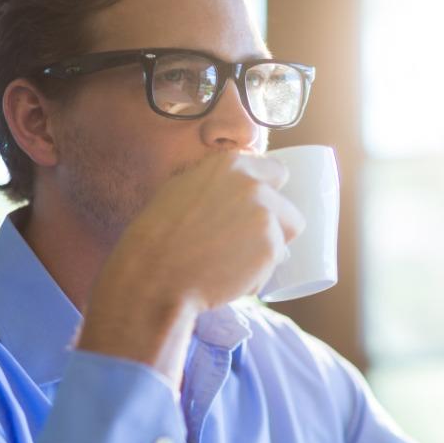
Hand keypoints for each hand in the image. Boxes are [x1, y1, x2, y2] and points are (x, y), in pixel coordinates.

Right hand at [78, 151, 303, 379]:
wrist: (155, 274)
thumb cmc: (159, 236)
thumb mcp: (182, 189)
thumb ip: (217, 184)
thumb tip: (243, 188)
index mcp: (230, 164)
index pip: (276, 171)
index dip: (270, 193)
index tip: (259, 210)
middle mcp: (253, 185)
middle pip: (287, 208)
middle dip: (274, 227)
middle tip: (243, 245)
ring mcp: (265, 216)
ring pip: (286, 237)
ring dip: (269, 250)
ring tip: (233, 263)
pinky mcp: (271, 248)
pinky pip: (275, 264)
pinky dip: (258, 275)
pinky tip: (229, 278)